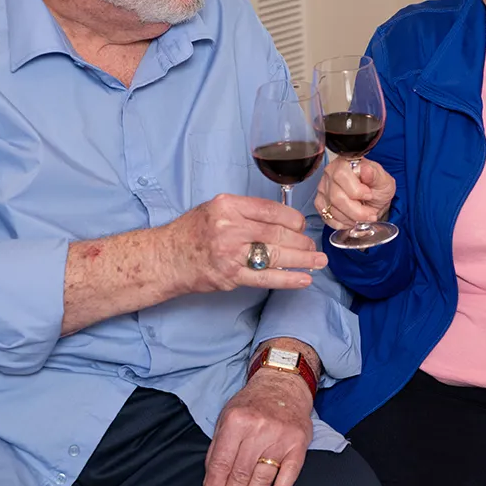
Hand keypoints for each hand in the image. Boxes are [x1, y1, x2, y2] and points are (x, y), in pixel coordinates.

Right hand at [160, 194, 326, 293]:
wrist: (167, 257)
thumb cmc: (194, 231)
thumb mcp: (216, 208)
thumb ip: (247, 211)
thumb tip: (283, 219)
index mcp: (228, 206)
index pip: (271, 210)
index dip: (293, 219)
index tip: (302, 226)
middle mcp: (230, 227)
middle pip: (277, 233)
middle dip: (301, 241)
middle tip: (313, 247)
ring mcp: (230, 253)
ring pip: (276, 255)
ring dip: (302, 260)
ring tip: (318, 261)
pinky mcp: (230, 276)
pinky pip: (266, 278)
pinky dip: (288, 279)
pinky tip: (304, 279)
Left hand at [202, 369, 313, 485]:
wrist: (283, 383)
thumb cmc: (252, 403)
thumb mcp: (227, 416)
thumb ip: (218, 447)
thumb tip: (210, 481)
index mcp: (237, 421)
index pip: (222, 463)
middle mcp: (259, 428)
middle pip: (241, 475)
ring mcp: (281, 436)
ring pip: (263, 478)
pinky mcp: (299, 442)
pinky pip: (290, 471)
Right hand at [315, 157, 394, 229]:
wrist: (374, 200)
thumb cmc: (378, 187)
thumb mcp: (383, 180)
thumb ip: (375, 175)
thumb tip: (365, 170)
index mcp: (345, 162)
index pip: (341, 175)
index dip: (356, 190)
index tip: (369, 195)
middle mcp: (330, 173)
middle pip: (336, 196)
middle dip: (356, 211)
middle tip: (370, 214)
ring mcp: (323, 188)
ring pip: (332, 209)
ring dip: (351, 219)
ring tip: (363, 216)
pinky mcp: (320, 203)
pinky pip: (327, 217)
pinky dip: (342, 223)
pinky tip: (352, 219)